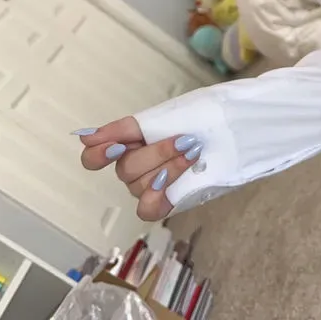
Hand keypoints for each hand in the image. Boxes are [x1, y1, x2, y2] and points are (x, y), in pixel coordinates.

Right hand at [76, 118, 201, 221]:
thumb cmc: (203, 116)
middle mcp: (134, 166)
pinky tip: (170, 182)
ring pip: (139, 185)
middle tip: (184, 140)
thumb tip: (85, 137)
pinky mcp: (165, 202)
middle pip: (125, 168)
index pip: (93, 156)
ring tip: (193, 152)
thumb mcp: (170, 111)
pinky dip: (155, 194)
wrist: (235, 128)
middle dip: (156, 153)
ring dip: (168, 167)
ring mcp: (148, 186)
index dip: (97, 154)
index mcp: (130, 142)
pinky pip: (147, 208)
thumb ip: (131, 125)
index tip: (115, 146)